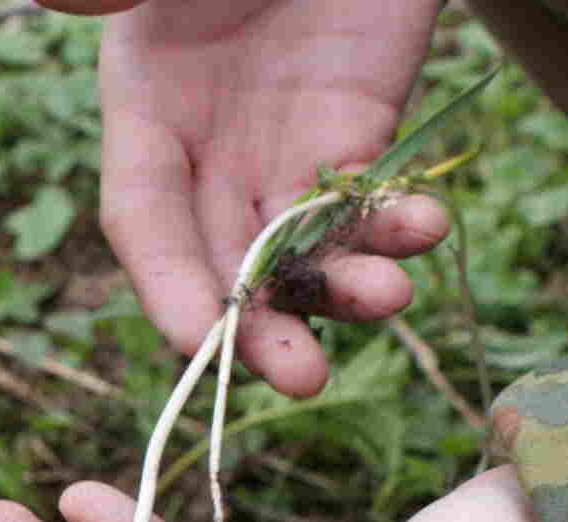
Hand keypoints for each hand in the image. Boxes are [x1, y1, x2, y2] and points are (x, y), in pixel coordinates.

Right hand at [38, 0, 450, 395]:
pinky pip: (370, 200)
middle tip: (299, 374)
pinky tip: (424, 226)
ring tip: (389, 297)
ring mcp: (286, 142)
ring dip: (341, 290)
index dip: (165, 283)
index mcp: (144, 100)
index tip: (197, 340)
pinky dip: (395, 225)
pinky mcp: (359, 127)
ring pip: (304, 248)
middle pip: (223, 259)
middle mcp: (208, 144)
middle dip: (258, 324)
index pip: (142, 217)